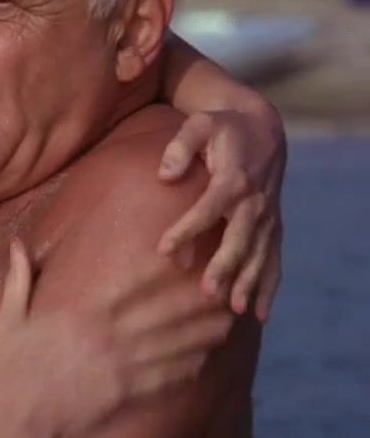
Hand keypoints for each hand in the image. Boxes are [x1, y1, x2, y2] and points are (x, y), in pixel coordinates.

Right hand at [0, 241, 233, 437]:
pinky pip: (163, 379)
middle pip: (161, 314)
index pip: (128, 285)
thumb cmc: (11, 370)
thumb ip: (18, 280)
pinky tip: (205, 360)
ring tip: (227, 323)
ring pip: (171, 346)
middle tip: (223, 290)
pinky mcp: (125, 394)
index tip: (182, 258)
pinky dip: (186, 369)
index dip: (158, 271)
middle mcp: (106, 336)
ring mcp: (119, 367)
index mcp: (80, 314)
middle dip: (194, 301)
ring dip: (201, 333)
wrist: (18, 418)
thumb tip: (16, 244)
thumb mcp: (8, 319)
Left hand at [156, 108, 285, 319]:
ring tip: (234, 309)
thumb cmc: (221, 128)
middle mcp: (254, 202)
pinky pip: (273, 259)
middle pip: (239, 239)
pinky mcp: (272, 226)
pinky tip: (258, 313)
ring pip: (259, 255)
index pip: (207, 209)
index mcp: (233, 179)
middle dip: (225, 266)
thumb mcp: (198, 124)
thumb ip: (179, 146)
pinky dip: (268, 286)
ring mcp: (266, 216)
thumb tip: (163, 175)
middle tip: (207, 291)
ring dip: (248, 282)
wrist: (262, 129)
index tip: (164, 250)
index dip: (186, 229)